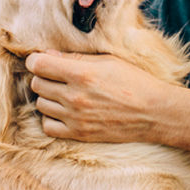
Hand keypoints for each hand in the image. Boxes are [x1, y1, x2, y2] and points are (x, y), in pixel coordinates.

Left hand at [26, 50, 170, 142]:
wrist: (154, 112)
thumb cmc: (134, 81)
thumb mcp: (107, 61)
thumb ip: (75, 58)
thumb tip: (47, 55)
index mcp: (81, 74)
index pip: (38, 65)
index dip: (35, 60)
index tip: (41, 60)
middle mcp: (74, 97)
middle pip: (36, 84)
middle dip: (43, 77)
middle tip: (57, 76)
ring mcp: (75, 117)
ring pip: (40, 104)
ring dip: (48, 97)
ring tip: (63, 93)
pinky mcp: (79, 134)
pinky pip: (47, 127)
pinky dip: (51, 118)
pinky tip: (63, 111)